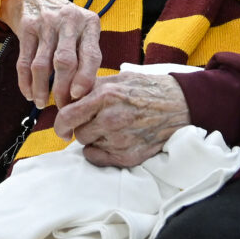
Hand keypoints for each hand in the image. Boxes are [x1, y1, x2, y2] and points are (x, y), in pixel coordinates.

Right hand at [0, 0, 101, 109]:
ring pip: (42, 65)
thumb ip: (87, 56)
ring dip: (41, 89)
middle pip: (65, 62)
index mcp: (89, 23)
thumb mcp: (83, 31)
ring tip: (42, 104)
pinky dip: (26, 81)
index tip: (78, 97)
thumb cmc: (65, 23)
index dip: (85, 79)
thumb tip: (86, 96)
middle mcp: (69, 20)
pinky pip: (25, 61)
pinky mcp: (27, 27)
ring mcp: (46, 23)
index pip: (91, 55)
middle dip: (63, 90)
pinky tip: (29, 93)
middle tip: (62, 108)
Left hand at [51, 72, 190, 167]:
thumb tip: (66, 99)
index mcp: (105, 96)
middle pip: (78, 132)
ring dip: (93, 138)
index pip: (67, 116)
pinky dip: (100, 152)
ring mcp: (121, 140)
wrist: (179, 104)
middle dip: (82, 127)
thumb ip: (90, 88)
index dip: (60, 123)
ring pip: (88, 145)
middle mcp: (111, 119)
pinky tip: (113, 140)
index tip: (62, 126)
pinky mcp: (129, 156)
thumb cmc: (146, 89)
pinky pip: (98, 159)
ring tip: (110, 128)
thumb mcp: (117, 79)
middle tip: (95, 120)